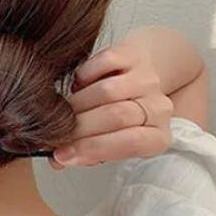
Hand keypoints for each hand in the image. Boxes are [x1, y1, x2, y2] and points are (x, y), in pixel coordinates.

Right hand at [51, 41, 174, 167]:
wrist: (139, 79)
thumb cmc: (122, 121)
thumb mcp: (113, 144)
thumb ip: (89, 154)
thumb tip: (58, 159)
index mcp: (159, 137)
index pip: (130, 143)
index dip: (92, 149)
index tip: (62, 155)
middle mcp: (159, 107)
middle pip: (117, 116)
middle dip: (80, 128)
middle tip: (56, 134)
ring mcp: (148, 78)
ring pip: (108, 91)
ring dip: (78, 104)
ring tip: (63, 112)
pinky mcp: (132, 55)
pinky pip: (105, 62)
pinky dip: (85, 75)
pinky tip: (77, 86)